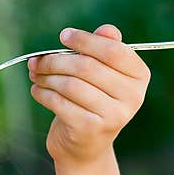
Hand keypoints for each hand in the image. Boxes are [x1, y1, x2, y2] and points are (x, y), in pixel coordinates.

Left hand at [27, 24, 150, 166]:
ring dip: (46, 77)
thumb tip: (107, 29)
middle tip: (36, 60)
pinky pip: (60, 102)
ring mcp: (114, 115)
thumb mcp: (101, 74)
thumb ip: (104, 49)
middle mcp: (132, 96)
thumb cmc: (91, 100)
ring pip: (70, 84)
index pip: (113, 50)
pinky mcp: (92, 128)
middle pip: (86, 66)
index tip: (63, 36)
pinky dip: (43, 93)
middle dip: (55, 60)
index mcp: (139, 76)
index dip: (85, 40)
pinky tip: (37, 90)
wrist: (85, 145)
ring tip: (35, 75)